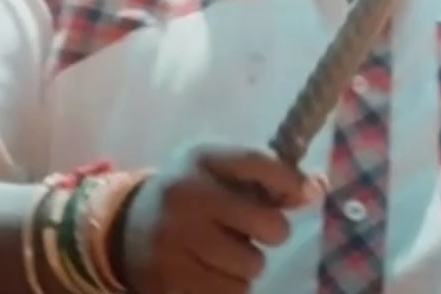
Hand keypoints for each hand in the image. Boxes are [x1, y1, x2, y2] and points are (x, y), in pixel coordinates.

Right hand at [115, 142, 322, 293]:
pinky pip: (233, 292)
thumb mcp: (217, 173)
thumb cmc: (188, 197)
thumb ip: (266, 176)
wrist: (123, 229)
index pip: (259, 162)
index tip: (303, 192)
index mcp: (199, 160)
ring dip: (245, 264)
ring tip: (221, 252)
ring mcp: (175, 240)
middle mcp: (185, 196)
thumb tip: (317, 187)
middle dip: (271, 232)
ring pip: (252, 266)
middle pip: (270, 225)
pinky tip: (208, 271)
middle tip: (249, 230)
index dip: (290, 181)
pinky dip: (228, 286)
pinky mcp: (172, 279)